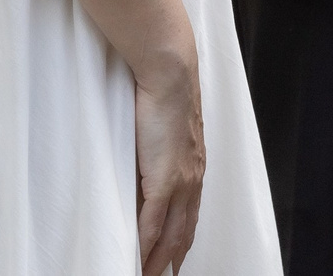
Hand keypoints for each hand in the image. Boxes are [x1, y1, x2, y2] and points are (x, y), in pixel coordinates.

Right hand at [131, 49, 204, 275]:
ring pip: (169, 235)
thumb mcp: (165, 133)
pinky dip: (146, 244)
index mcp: (194, 170)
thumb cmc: (165, 96)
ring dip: (157, 260)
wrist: (171, 76)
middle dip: (171, 261)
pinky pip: (153, 222)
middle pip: (182, 234)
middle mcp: (192, 181)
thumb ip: (159, 155)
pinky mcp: (163, 179)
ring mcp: (179, 182)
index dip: (181, 243)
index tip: (173, 261)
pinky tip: (138, 259)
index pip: (189, 218)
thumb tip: (146, 170)